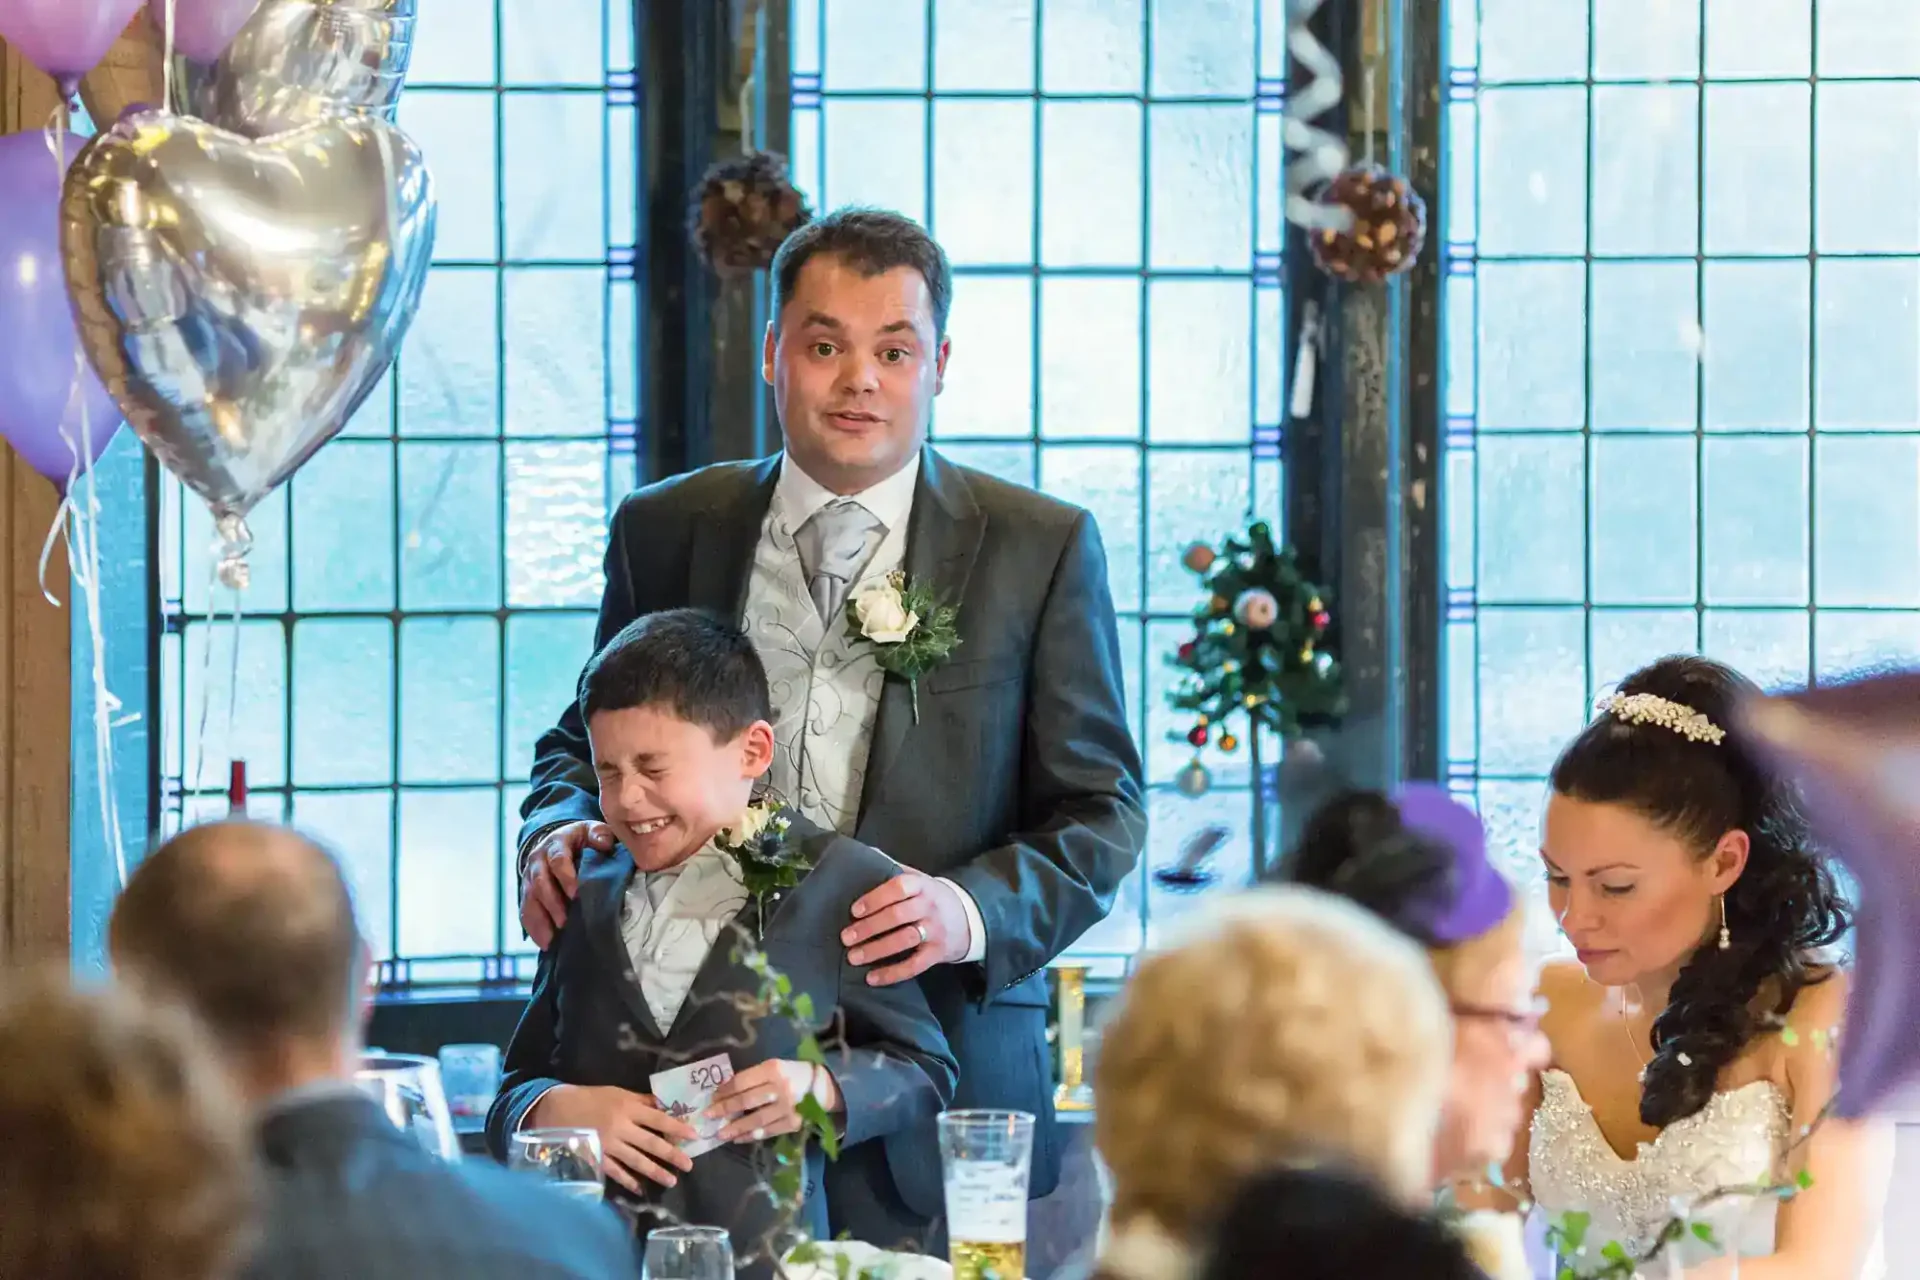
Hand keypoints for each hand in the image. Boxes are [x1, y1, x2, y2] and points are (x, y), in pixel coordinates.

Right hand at [519, 820, 614, 947]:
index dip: (565, 877)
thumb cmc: (581, 839)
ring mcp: (529, 878)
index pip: (557, 860)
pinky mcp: (527, 894)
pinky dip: (534, 928)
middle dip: (552, 904)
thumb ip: (599, 834)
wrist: (559, 841)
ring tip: (552, 939)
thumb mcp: (591, 830)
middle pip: (540, 883)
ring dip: (540, 920)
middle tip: (565, 922)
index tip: (575, 895)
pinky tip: (545, 943)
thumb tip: (604, 843)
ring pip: (529, 900)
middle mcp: (537, 861)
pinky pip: (525, 912)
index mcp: (555, 844)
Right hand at [526, 1084, 697, 1194]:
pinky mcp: (597, 1158)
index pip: (659, 1119)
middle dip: (672, 1155)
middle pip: (651, 1143)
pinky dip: (628, 1181)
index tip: (693, 1136)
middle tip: (689, 1165)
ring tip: (672, 1181)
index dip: (677, 1128)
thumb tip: (665, 1106)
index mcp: (627, 1108)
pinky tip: (640, 1188)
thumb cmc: (591, 1098)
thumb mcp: (618, 1093)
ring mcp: (608, 1145)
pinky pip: (616, 1171)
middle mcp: (621, 1127)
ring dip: (655, 1172)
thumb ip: (641, 1102)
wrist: (557, 1109)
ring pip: (637, 1161)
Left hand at [706, 1059, 841, 1143]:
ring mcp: (787, 1107)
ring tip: (720, 1134)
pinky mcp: (793, 1123)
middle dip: (724, 1109)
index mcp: (773, 1069)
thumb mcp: (774, 1067)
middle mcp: (780, 1087)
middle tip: (708, 1117)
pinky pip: (768, 1131)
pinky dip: (752, 1135)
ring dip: (735, 1128)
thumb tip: (725, 1092)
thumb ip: (753, 1078)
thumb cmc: (791, 1074)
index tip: (712, 1098)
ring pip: (756, 1119)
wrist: (823, 1086)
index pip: (742, 1081)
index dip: (725, 1091)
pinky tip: (739, 1138)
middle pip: (746, 1100)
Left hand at [841, 872, 969, 986]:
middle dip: (869, 927)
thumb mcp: (919, 879)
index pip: (899, 888)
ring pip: (904, 940)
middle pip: (897, 916)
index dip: (875, 898)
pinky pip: (914, 966)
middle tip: (846, 937)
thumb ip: (895, 869)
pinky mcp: (937, 953)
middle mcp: (929, 907)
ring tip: (853, 957)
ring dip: (876, 950)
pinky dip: (892, 973)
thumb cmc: (933, 897)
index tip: (854, 910)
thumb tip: (865, 855)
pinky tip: (872, 978)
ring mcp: (935, 931)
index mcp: (922, 885)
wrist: (969, 919)